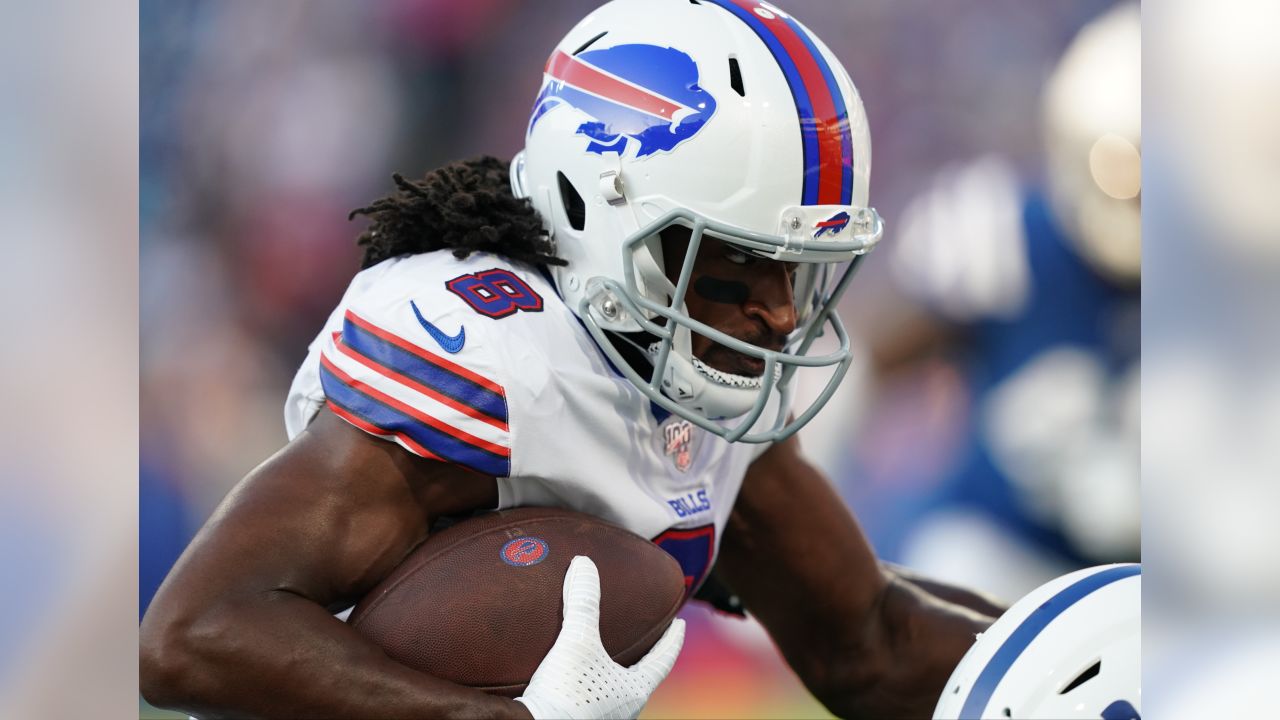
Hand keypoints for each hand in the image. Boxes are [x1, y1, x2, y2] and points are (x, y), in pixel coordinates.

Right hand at [514, 556, 685, 719]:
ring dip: (618, 674)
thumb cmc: (566, 693)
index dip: (672, 641)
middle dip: (646, 658)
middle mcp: (624, 709)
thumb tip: (584, 563)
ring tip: (613, 657)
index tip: (681, 625)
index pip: (662, 661)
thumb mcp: (577, 641)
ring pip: (618, 692)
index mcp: (634, 691)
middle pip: (642, 679)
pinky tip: (579, 678)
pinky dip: (594, 684)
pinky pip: (595, 699)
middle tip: (650, 639)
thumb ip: (583, 602)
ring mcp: (603, 718)